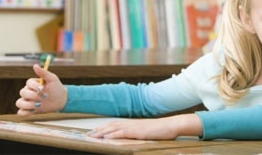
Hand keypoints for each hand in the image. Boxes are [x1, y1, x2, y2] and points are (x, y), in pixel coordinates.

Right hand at [15, 64, 67, 115]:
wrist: (61, 100)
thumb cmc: (56, 88)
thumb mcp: (52, 79)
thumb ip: (43, 73)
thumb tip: (35, 65)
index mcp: (33, 84)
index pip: (28, 83)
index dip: (34, 86)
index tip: (42, 88)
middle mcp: (28, 92)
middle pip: (22, 92)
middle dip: (33, 95)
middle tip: (44, 96)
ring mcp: (28, 101)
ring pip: (19, 103)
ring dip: (28, 104)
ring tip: (39, 104)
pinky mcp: (29, 110)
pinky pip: (20, 112)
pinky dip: (25, 112)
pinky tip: (33, 111)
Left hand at [88, 114, 202, 139]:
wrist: (172, 125)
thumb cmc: (162, 130)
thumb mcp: (147, 131)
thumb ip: (138, 133)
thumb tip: (132, 137)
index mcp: (133, 124)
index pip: (115, 124)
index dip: (104, 128)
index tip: (94, 132)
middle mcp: (132, 123)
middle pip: (111, 125)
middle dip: (99, 130)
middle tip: (88, 135)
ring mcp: (134, 127)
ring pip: (114, 128)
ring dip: (102, 132)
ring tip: (92, 136)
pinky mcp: (138, 132)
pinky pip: (123, 133)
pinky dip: (113, 135)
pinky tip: (106, 137)